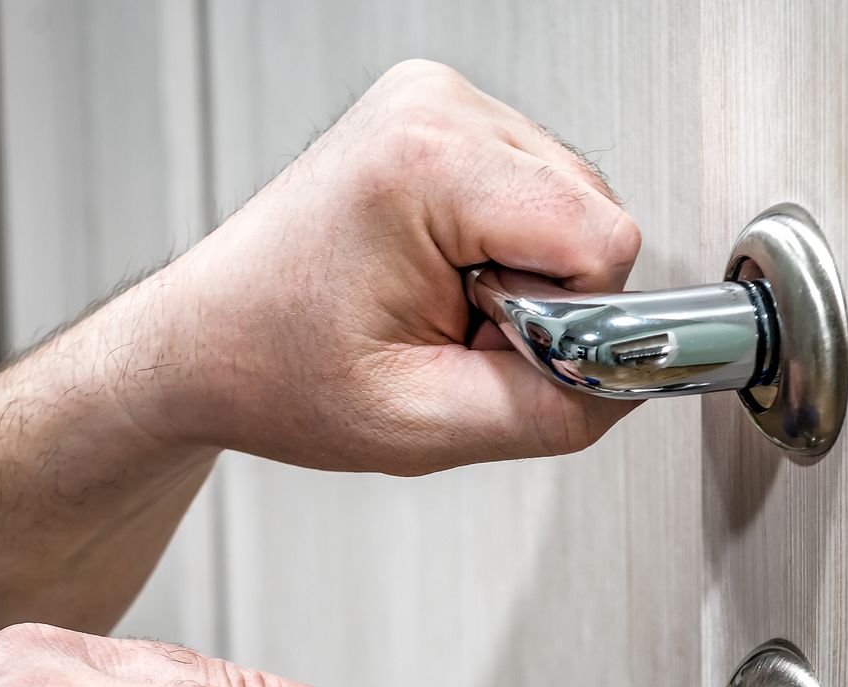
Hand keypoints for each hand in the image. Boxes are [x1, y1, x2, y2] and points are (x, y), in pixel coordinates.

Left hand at [138, 59, 643, 473]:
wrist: (206, 344)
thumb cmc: (276, 371)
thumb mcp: (421, 425)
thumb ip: (551, 412)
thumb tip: (641, 383)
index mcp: (423, 162)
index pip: (601, 238)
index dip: (569, 322)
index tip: (492, 346)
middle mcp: (434, 107)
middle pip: (594, 213)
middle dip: (546, 297)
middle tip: (454, 332)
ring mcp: (437, 101)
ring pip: (575, 201)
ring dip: (527, 274)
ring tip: (441, 304)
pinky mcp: (441, 116)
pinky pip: (538, 189)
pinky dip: (508, 248)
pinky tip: (442, 274)